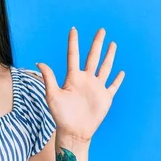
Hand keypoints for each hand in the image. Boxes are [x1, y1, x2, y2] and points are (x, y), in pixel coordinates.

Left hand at [36, 27, 124, 143]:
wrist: (73, 131)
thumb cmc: (61, 115)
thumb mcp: (53, 95)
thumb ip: (49, 78)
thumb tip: (39, 62)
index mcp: (73, 77)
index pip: (73, 56)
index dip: (73, 43)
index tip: (73, 29)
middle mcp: (85, 80)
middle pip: (93, 57)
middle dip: (97, 44)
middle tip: (101, 30)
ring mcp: (96, 88)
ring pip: (105, 68)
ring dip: (109, 56)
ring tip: (112, 44)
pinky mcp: (105, 97)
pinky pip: (113, 86)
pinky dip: (118, 79)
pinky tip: (121, 72)